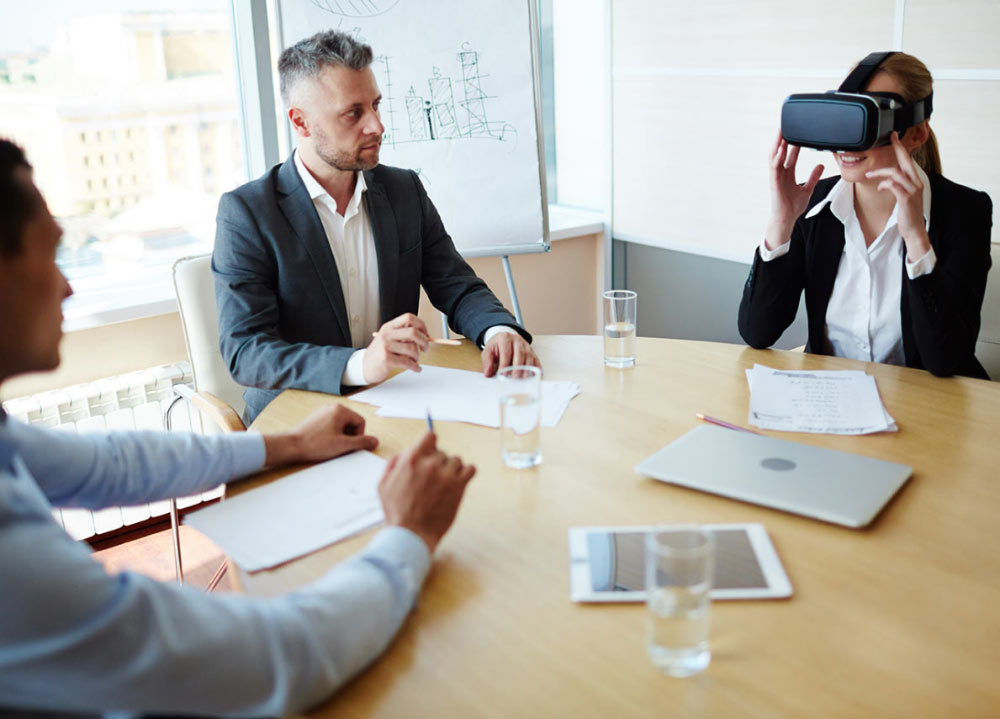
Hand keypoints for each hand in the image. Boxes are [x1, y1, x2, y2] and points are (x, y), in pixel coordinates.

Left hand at [263, 404, 377, 466]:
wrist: (291, 446)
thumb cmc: (315, 444)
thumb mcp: (343, 445)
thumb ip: (362, 443)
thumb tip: (375, 441)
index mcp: (340, 410)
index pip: (361, 422)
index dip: (359, 437)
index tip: (349, 446)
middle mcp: (332, 407)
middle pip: (352, 423)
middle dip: (349, 436)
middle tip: (340, 447)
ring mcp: (323, 412)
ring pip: (342, 425)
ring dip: (341, 437)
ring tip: (331, 446)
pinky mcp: (316, 419)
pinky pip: (332, 426)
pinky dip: (332, 435)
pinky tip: (324, 444)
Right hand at [363, 313, 430, 383]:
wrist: (364, 366)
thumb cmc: (379, 353)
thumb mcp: (388, 339)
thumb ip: (403, 335)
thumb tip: (423, 335)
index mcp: (389, 327)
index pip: (408, 318)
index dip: (421, 325)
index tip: (426, 334)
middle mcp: (387, 335)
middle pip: (413, 332)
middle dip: (424, 341)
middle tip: (425, 348)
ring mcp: (386, 347)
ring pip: (412, 349)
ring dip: (417, 357)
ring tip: (414, 360)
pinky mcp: (387, 360)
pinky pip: (408, 362)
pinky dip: (415, 367)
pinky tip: (415, 368)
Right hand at [378, 432, 475, 551]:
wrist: (411, 534)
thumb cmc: (396, 512)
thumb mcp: (384, 484)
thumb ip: (394, 463)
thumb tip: (408, 450)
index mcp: (412, 460)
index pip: (430, 436)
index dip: (430, 444)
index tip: (430, 452)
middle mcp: (431, 464)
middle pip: (442, 452)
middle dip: (437, 463)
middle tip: (432, 479)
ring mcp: (446, 474)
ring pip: (456, 460)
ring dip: (451, 469)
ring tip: (443, 484)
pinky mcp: (459, 486)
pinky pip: (471, 469)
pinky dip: (466, 474)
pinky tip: (458, 483)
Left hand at [481, 331, 539, 376]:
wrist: (504, 339)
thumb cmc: (496, 346)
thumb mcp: (488, 351)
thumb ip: (487, 362)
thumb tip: (488, 373)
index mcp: (505, 338)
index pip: (506, 352)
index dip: (504, 364)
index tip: (502, 375)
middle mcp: (517, 340)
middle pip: (520, 353)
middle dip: (518, 367)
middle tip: (514, 378)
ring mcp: (526, 346)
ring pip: (529, 357)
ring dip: (527, 369)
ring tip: (523, 379)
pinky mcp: (532, 352)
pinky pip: (536, 360)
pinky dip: (537, 369)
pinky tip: (535, 376)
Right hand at [765, 130, 823, 249]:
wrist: (787, 219)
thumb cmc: (793, 206)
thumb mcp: (808, 189)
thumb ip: (813, 177)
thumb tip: (821, 166)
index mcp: (787, 173)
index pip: (791, 154)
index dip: (793, 142)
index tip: (798, 130)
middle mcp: (780, 173)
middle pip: (780, 151)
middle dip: (782, 138)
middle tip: (786, 124)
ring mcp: (776, 177)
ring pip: (775, 156)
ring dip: (777, 144)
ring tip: (780, 131)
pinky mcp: (774, 183)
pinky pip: (774, 168)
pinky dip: (777, 158)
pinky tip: (780, 150)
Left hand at [865, 131, 930, 258]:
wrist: (914, 230)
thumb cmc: (907, 214)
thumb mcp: (903, 196)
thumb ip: (897, 186)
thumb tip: (886, 180)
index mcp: (915, 181)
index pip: (909, 161)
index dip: (902, 148)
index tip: (895, 137)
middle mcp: (916, 183)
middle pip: (906, 161)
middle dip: (898, 148)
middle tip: (890, 137)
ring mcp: (912, 190)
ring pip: (897, 173)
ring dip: (881, 172)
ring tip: (870, 175)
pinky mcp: (906, 199)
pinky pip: (894, 185)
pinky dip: (885, 184)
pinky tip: (880, 188)